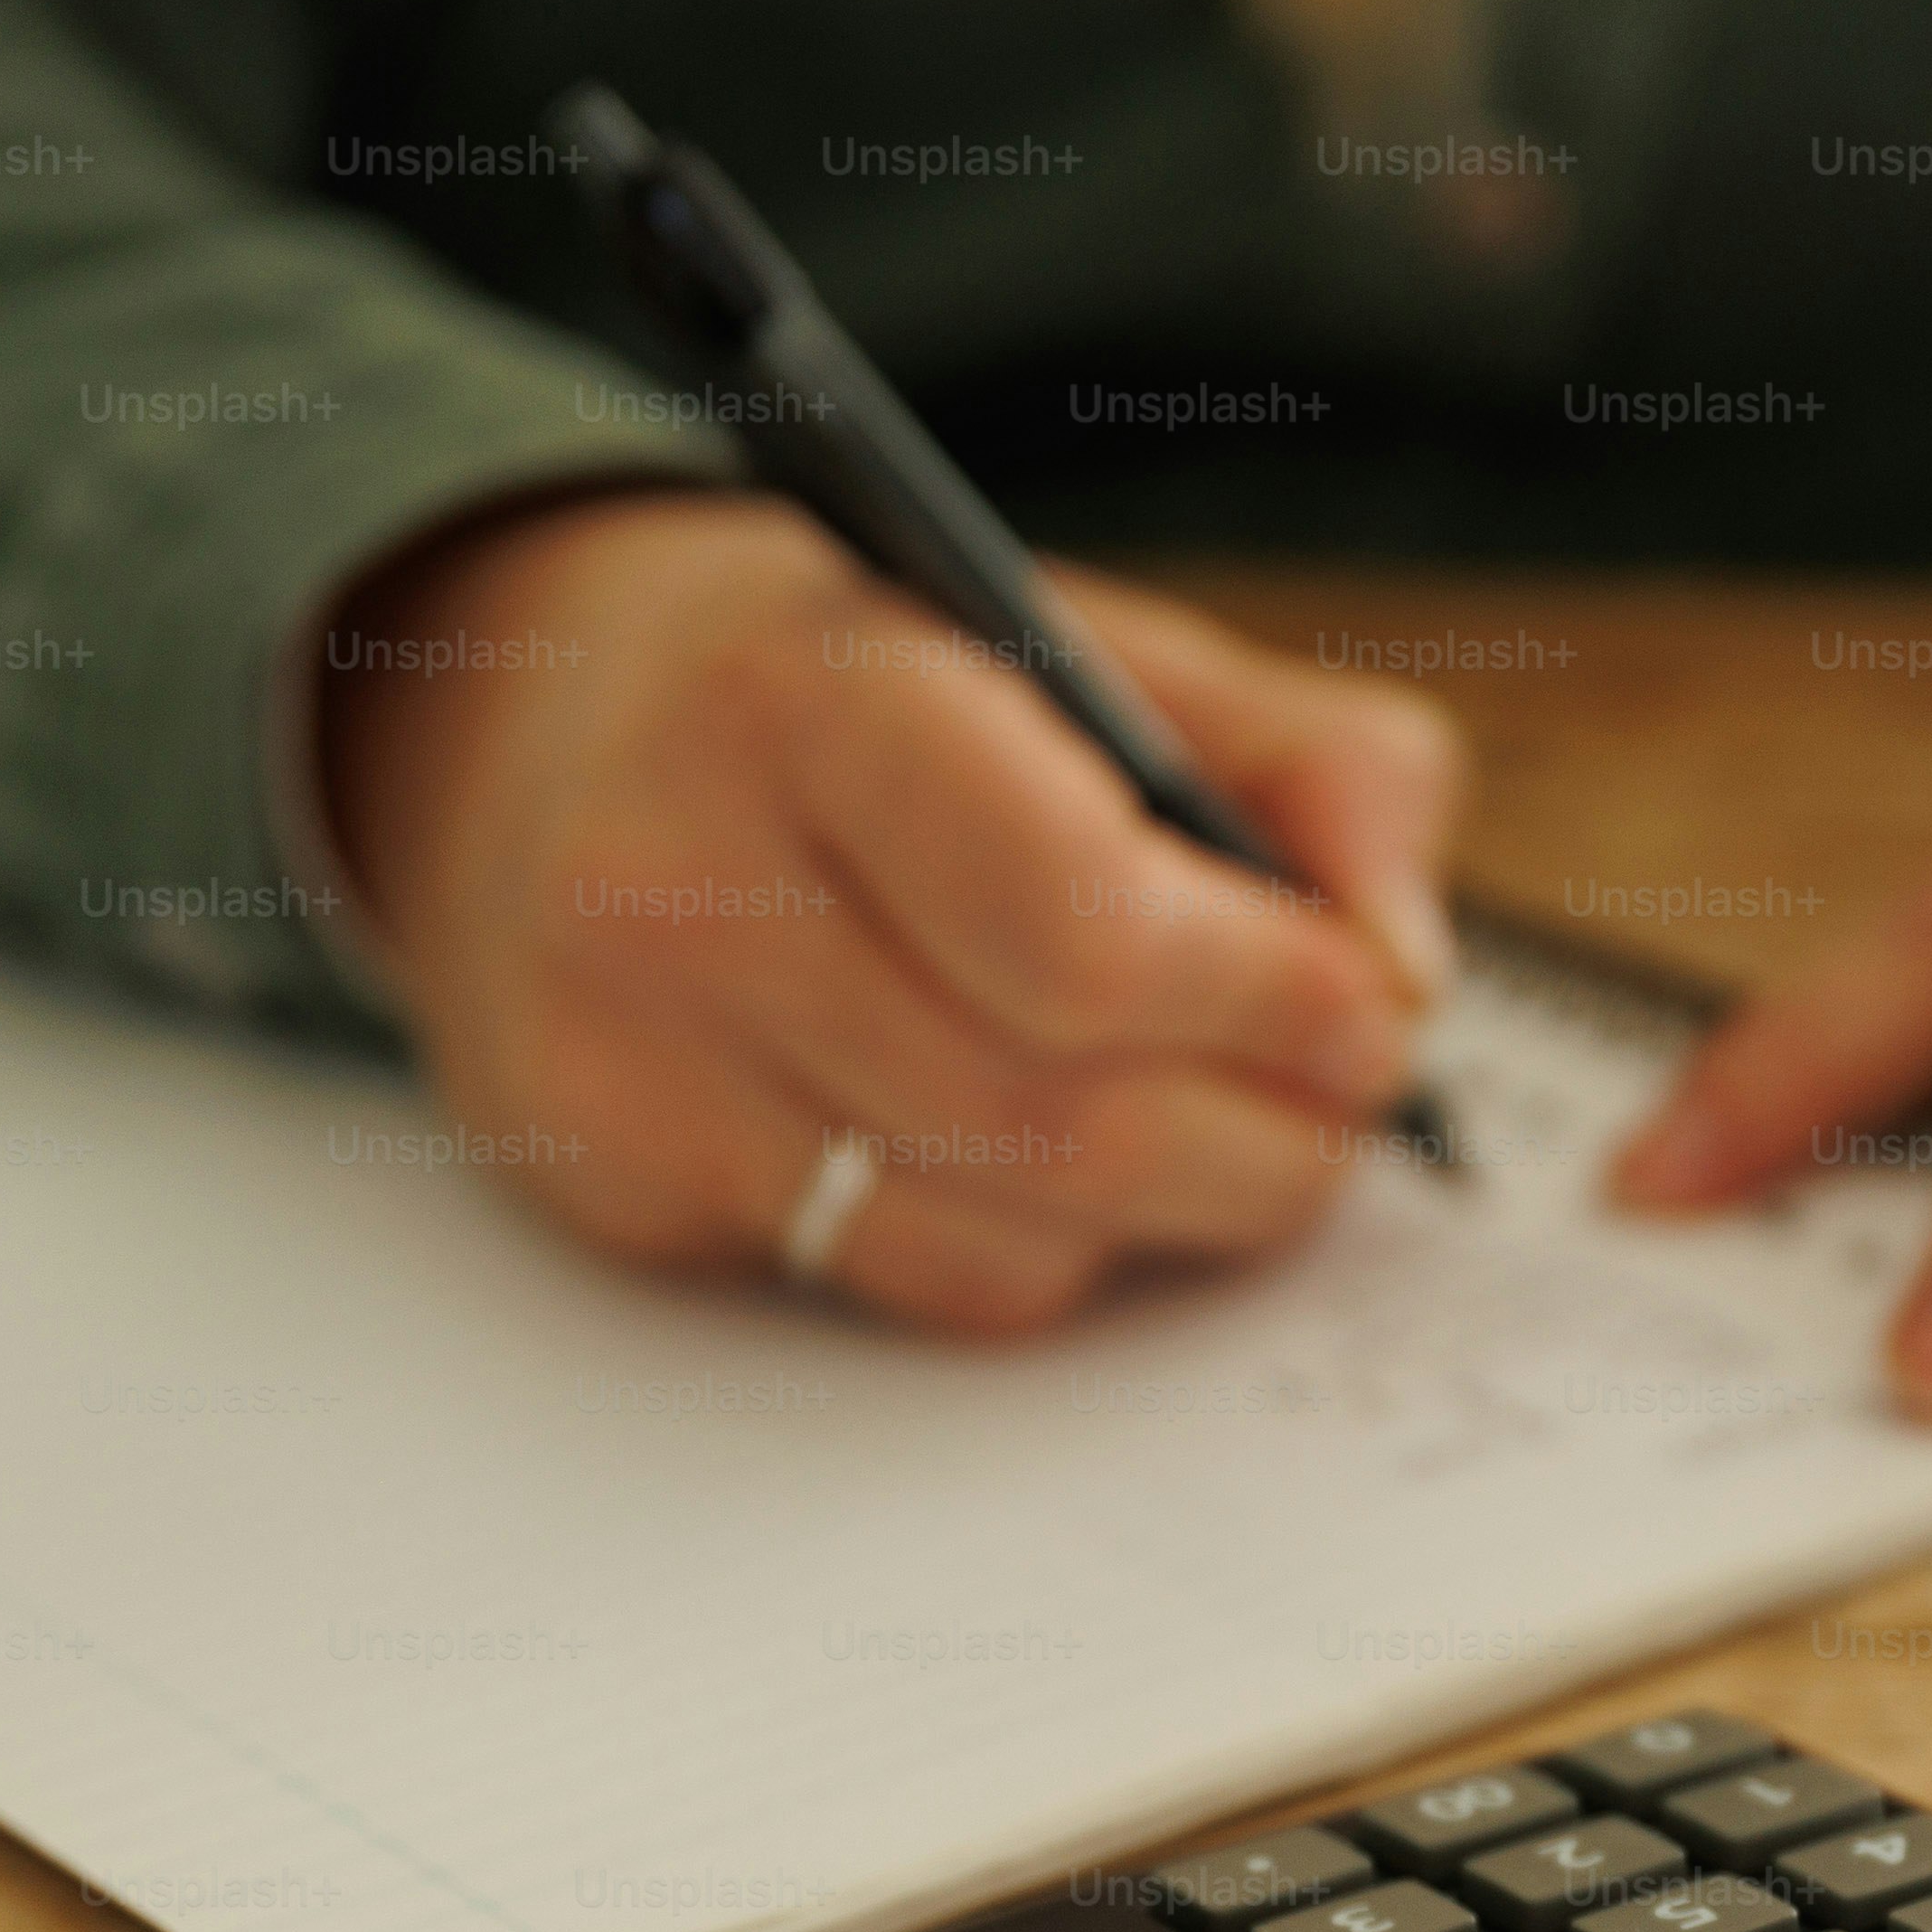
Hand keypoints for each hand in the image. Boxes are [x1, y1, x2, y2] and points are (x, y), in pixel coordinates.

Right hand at [323, 490, 1459, 1330]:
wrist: (531, 735)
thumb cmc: (867, 695)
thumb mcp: (1096, 646)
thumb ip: (1312, 766)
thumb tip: (1401, 969)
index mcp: (817, 700)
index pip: (1081, 924)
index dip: (1268, 994)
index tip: (1367, 1005)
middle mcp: (680, 881)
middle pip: (1060, 1114)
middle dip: (1267, 1134)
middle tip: (1343, 1102)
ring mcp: (625, 1056)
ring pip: (1004, 1235)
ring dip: (1179, 1211)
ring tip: (1233, 1130)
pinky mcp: (617, 1185)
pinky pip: (910, 1285)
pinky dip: (1045, 1251)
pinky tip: (1062, 1160)